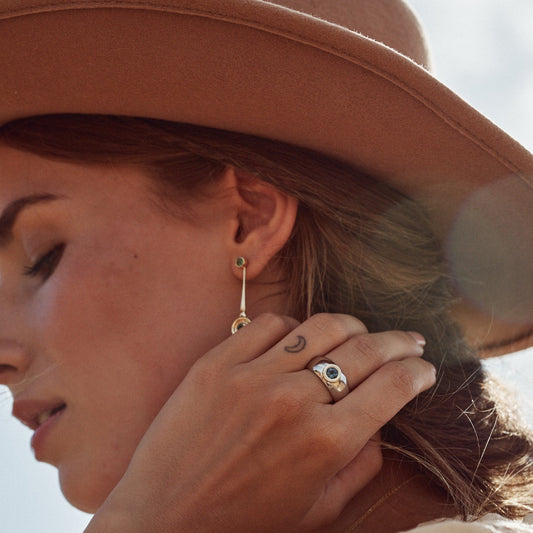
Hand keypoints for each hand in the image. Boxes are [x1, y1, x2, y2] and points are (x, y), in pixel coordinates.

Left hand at [85, 313, 434, 532]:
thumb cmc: (244, 524)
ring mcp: (253, 375)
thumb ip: (360, 464)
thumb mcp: (318, 510)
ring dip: (351, 326)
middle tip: (409, 340)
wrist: (163, 519)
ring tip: (360, 333)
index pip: (392, 387)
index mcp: (326, 443)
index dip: (417, 372)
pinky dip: (292, 326)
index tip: (424, 367)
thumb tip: (379, 419)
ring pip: (320, 326)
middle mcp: (295, 400)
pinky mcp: (217, 361)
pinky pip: (269, 323)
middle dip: (398, 342)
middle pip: (365, 349)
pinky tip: (297, 340)